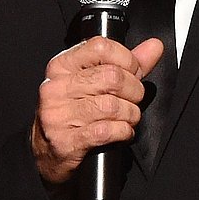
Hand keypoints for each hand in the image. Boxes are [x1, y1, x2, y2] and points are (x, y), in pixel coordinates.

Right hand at [30, 35, 163, 186]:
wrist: (44, 152)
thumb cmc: (72, 112)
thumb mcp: (92, 82)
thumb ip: (126, 64)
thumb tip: (154, 46)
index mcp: (62, 65)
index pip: (101, 47)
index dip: (127, 60)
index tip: (133, 72)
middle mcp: (57, 87)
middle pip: (112, 77)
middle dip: (134, 91)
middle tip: (133, 100)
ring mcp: (59, 114)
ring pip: (112, 106)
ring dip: (130, 114)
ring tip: (128, 118)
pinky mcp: (66, 140)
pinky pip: (107, 130)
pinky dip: (123, 132)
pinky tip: (121, 132)